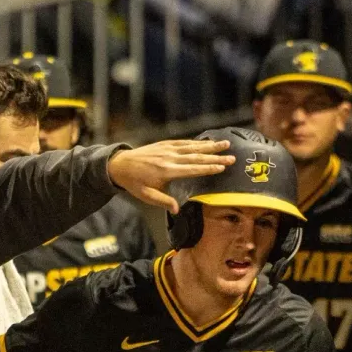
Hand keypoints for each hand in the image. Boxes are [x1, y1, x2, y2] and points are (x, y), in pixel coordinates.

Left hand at [106, 140, 234, 212]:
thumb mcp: (146, 196)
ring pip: (192, 147)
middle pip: (196, 157)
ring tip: (225, 144)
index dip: (207, 168)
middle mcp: (169, 158)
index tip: (221, 167)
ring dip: (210, 146)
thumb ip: (163, 201)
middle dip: (215, 157)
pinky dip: (197, 142)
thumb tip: (177, 210)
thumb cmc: (134, 183)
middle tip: (231, 157)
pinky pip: (184, 142)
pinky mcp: (165, 144)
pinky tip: (208, 142)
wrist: (120, 164)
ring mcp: (167, 149)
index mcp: (166, 171)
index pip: (191, 169)